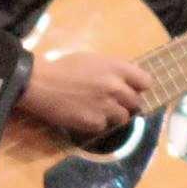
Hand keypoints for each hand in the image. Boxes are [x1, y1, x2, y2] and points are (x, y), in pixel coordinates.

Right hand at [18, 47, 149, 137]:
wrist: (41, 84)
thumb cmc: (64, 68)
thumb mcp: (93, 60)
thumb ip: (112, 71)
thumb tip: (125, 82)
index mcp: (117, 68)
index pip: (145, 82)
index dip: (138, 88)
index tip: (132, 90)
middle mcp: (116, 88)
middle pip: (136, 103)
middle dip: (126, 104)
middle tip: (112, 103)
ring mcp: (107, 107)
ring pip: (123, 118)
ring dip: (113, 116)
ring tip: (97, 110)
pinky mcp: (95, 123)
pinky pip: (104, 126)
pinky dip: (96, 123)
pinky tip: (84, 116)